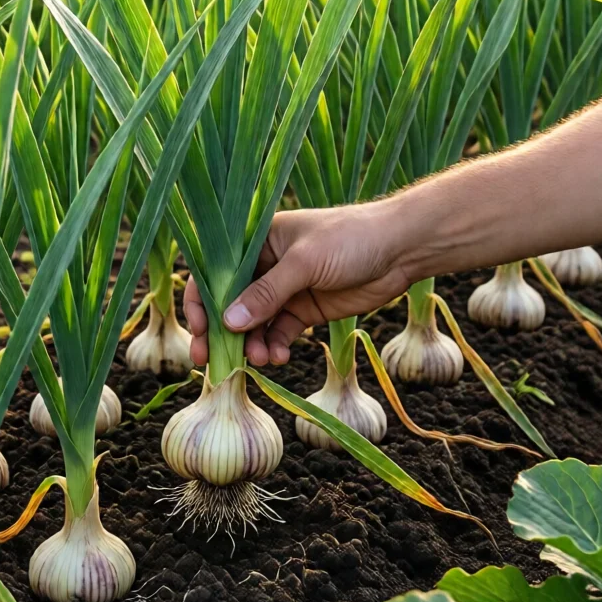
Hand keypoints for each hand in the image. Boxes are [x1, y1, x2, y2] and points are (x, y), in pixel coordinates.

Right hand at [182, 201, 409, 367]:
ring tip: (260, 360)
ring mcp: (285, 289)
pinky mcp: (304, 309)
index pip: (216, 270)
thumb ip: (267, 293)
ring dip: (251, 344)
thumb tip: (228, 321)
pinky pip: (279, 333)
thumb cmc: (349, 239)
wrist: (400, 249)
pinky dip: (275, 347)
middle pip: (230, 302)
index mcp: (257, 240)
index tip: (201, 329)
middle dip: (221, 332)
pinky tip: (280, 358)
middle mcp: (265, 265)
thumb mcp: (304, 263)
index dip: (202, 300)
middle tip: (212, 362)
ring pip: (254, 323)